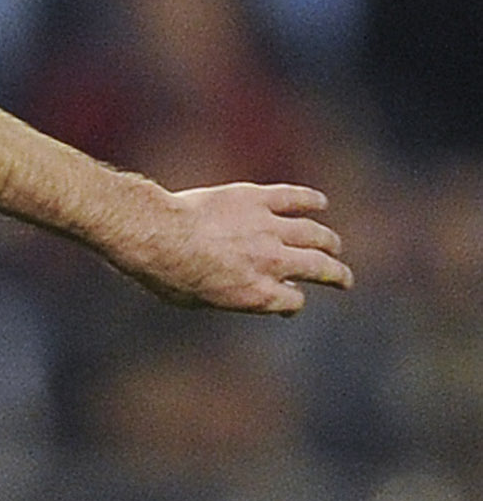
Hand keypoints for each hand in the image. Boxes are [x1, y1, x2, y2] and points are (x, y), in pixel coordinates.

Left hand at [118, 180, 353, 313]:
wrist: (157, 235)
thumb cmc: (168, 275)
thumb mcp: (201, 301)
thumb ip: (234, 298)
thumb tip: (254, 297)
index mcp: (257, 294)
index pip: (293, 301)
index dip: (293, 303)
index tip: (290, 301)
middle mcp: (271, 262)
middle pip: (319, 268)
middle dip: (336, 275)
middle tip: (343, 278)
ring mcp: (268, 228)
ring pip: (314, 234)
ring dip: (328, 241)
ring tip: (334, 245)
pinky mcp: (258, 199)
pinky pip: (294, 197)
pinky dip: (311, 200)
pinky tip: (320, 204)